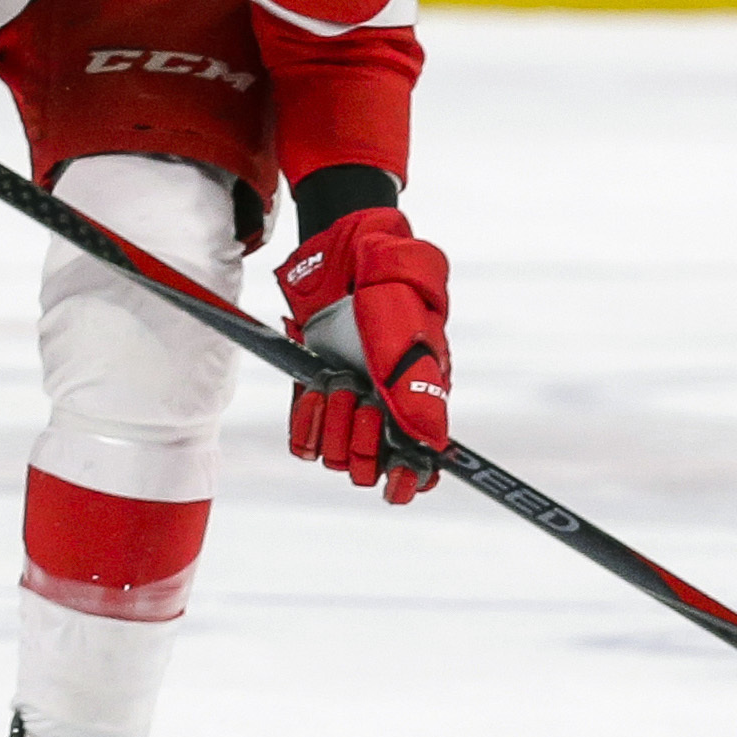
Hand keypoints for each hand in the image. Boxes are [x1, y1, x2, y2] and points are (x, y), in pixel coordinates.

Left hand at [279, 207, 450, 501]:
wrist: (347, 256)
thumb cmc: (392, 290)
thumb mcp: (410, 338)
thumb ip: (420, 394)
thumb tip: (431, 448)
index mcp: (422, 404)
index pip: (420, 468)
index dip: (409, 480)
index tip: (397, 479)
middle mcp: (386, 413)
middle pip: (371, 469)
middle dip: (364, 442)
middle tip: (363, 401)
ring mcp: (348, 407)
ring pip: (336, 458)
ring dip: (333, 426)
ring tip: (339, 383)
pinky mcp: (314, 398)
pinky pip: (305, 443)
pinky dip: (307, 424)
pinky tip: (314, 391)